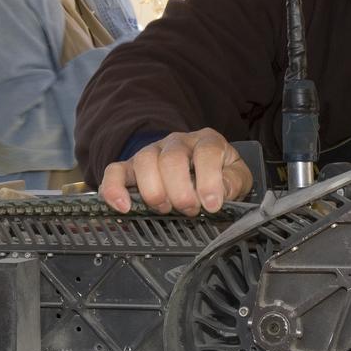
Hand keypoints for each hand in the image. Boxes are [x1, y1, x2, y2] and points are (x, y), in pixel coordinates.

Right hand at [98, 128, 252, 215]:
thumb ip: (233, 182)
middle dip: (180, 190)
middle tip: (189, 209)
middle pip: (172, 158)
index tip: (211, 205)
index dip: (209, 179)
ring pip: (144, 161)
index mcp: (206, 141)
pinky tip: (123, 206)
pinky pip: (115, 171)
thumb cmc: (218, 173)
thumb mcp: (236, 176)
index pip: (206, 152)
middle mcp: (177, 142)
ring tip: (166, 209)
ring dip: (154, 191)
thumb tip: (220, 192)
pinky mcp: (130, 167)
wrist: (196, 169)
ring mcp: (151, 152)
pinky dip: (114, 189)